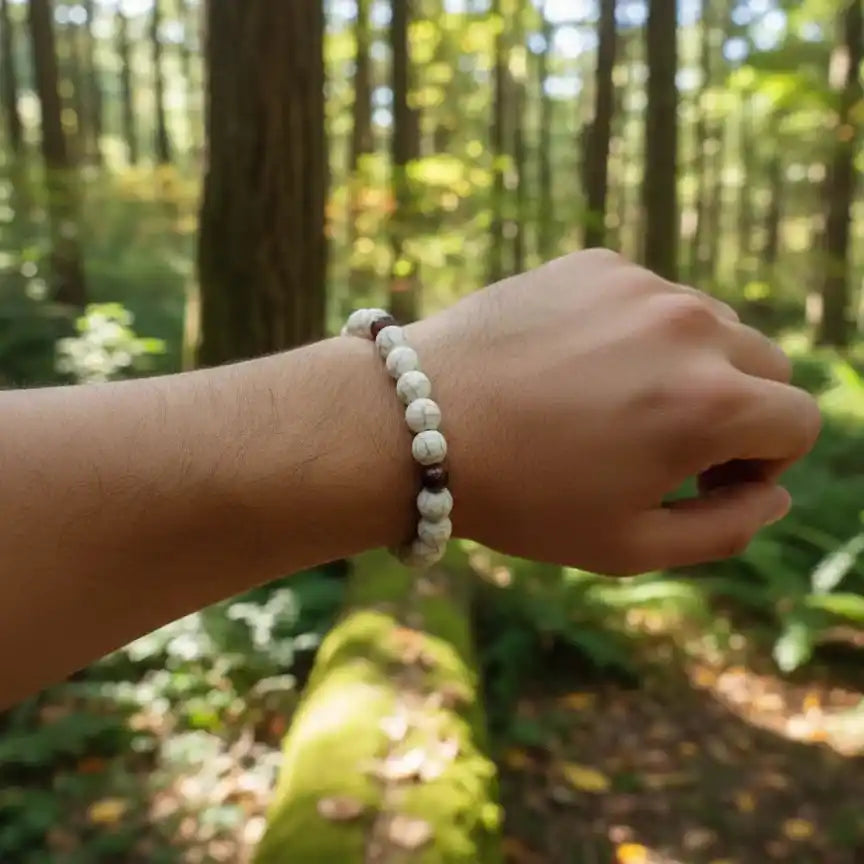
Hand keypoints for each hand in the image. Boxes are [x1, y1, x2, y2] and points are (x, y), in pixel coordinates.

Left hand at [409, 250, 820, 574]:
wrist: (417, 424)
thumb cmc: (522, 497)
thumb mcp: (630, 545)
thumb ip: (727, 528)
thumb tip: (775, 493)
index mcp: (713, 403)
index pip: (799, 422)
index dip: (763, 462)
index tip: (708, 480)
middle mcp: (690, 328)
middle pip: (765, 366)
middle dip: (738, 411)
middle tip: (669, 447)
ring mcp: (640, 286)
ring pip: (708, 326)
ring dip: (688, 366)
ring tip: (614, 406)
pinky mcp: (594, 263)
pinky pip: (648, 298)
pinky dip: (635, 332)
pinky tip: (575, 367)